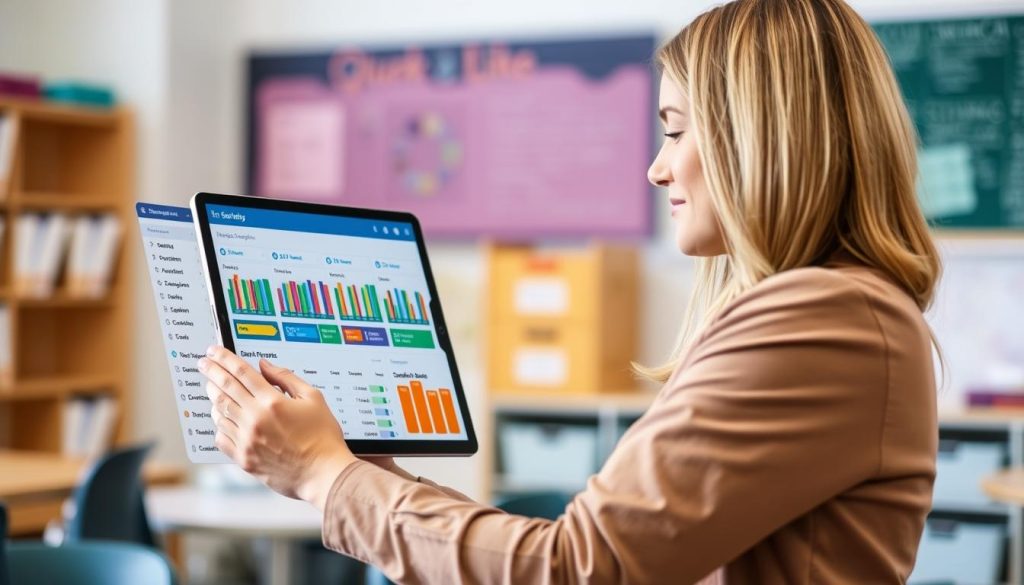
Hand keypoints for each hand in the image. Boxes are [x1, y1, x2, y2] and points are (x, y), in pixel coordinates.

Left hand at [198, 346, 356, 509]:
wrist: (323, 472)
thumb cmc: (322, 436)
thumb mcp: (313, 398)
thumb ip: (286, 378)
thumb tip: (264, 365)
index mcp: (272, 402)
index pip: (241, 372)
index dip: (224, 358)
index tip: (214, 351)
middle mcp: (255, 419)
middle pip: (225, 388)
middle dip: (211, 371)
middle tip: (203, 363)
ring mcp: (246, 440)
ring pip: (219, 412)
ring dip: (213, 396)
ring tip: (212, 387)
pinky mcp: (243, 458)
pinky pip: (221, 437)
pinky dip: (218, 424)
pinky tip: (221, 417)